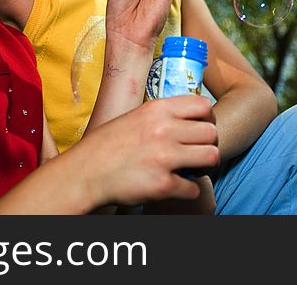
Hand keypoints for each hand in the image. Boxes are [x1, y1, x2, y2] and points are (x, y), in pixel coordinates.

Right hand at [78, 95, 219, 207]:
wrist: (85, 173)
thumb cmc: (107, 146)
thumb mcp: (134, 117)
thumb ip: (161, 115)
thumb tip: (188, 118)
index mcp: (157, 110)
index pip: (203, 105)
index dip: (207, 118)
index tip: (200, 128)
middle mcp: (164, 130)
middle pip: (212, 133)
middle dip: (207, 144)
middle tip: (196, 152)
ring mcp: (165, 157)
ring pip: (211, 157)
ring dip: (204, 166)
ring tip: (191, 169)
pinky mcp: (163, 184)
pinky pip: (194, 188)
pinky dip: (187, 190)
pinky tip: (174, 186)